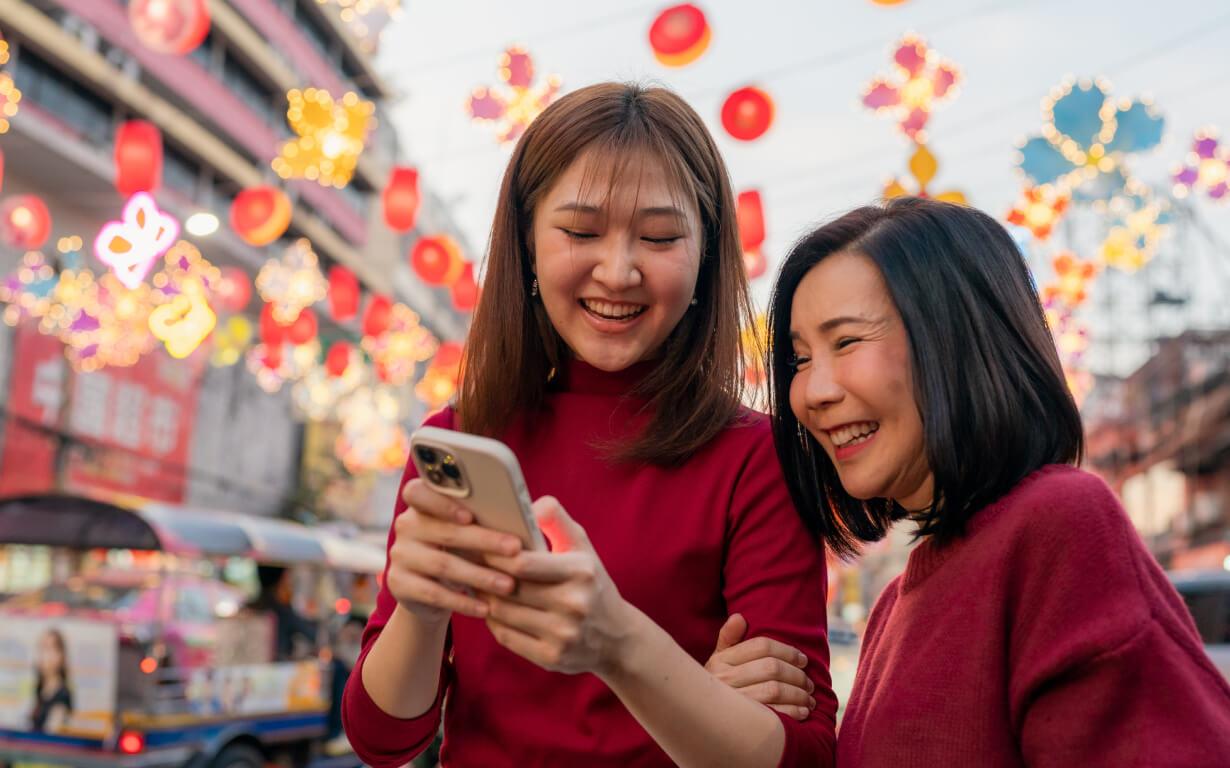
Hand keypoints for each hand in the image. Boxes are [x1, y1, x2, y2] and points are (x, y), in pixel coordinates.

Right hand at [386, 478, 522, 625]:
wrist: (432, 592)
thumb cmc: (464, 551)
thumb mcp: (472, 532)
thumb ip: (486, 518)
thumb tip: (532, 513)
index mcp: (422, 503)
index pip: (418, 491)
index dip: (442, 501)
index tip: (471, 514)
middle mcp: (406, 526)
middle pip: (444, 531)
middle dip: (484, 541)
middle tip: (515, 550)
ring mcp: (399, 556)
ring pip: (442, 564)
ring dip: (479, 576)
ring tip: (508, 585)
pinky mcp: (400, 585)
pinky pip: (434, 594)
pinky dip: (463, 602)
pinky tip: (486, 608)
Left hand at [483, 497, 632, 675]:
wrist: (616, 637)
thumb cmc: (591, 582)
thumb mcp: (581, 546)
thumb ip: (556, 520)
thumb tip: (529, 505)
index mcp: (580, 572)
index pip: (523, 563)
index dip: (494, 554)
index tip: (477, 544)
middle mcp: (573, 604)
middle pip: (509, 588)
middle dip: (483, 575)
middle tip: (464, 562)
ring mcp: (562, 634)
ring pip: (503, 613)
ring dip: (483, 598)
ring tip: (473, 583)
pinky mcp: (551, 657)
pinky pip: (506, 637)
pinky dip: (492, 621)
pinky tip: (488, 608)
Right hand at [705, 614, 815, 720]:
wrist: (702, 721)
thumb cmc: (716, 687)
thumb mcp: (717, 661)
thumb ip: (728, 638)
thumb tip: (739, 617)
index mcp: (721, 660)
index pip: (762, 646)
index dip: (787, 651)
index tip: (803, 660)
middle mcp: (725, 679)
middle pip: (772, 668)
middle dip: (797, 674)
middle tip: (809, 683)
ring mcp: (734, 702)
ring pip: (775, 690)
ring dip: (799, 694)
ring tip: (809, 698)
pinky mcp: (743, 724)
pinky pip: (775, 714)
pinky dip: (794, 711)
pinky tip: (802, 712)